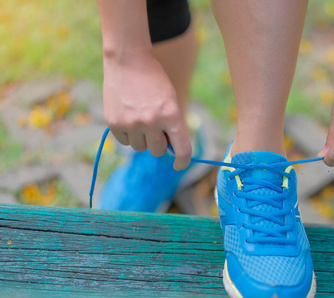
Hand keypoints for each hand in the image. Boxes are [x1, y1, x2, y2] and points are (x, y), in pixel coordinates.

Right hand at [102, 49, 191, 169]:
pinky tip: (127, 116)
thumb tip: (168, 151)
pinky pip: (124, 142)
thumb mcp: (170, 100)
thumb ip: (171, 126)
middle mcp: (151, 121)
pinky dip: (127, 134)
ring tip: (139, 117)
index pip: (181, 149)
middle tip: (154, 126)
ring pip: (140, 148)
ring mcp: (131, 123)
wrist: (128, 60)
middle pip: (157, 151)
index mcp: (171, 114)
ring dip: (142, 138)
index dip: (182, 161)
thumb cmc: (154, 81)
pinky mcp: (114, 123)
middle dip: (158, 143)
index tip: (178, 164)